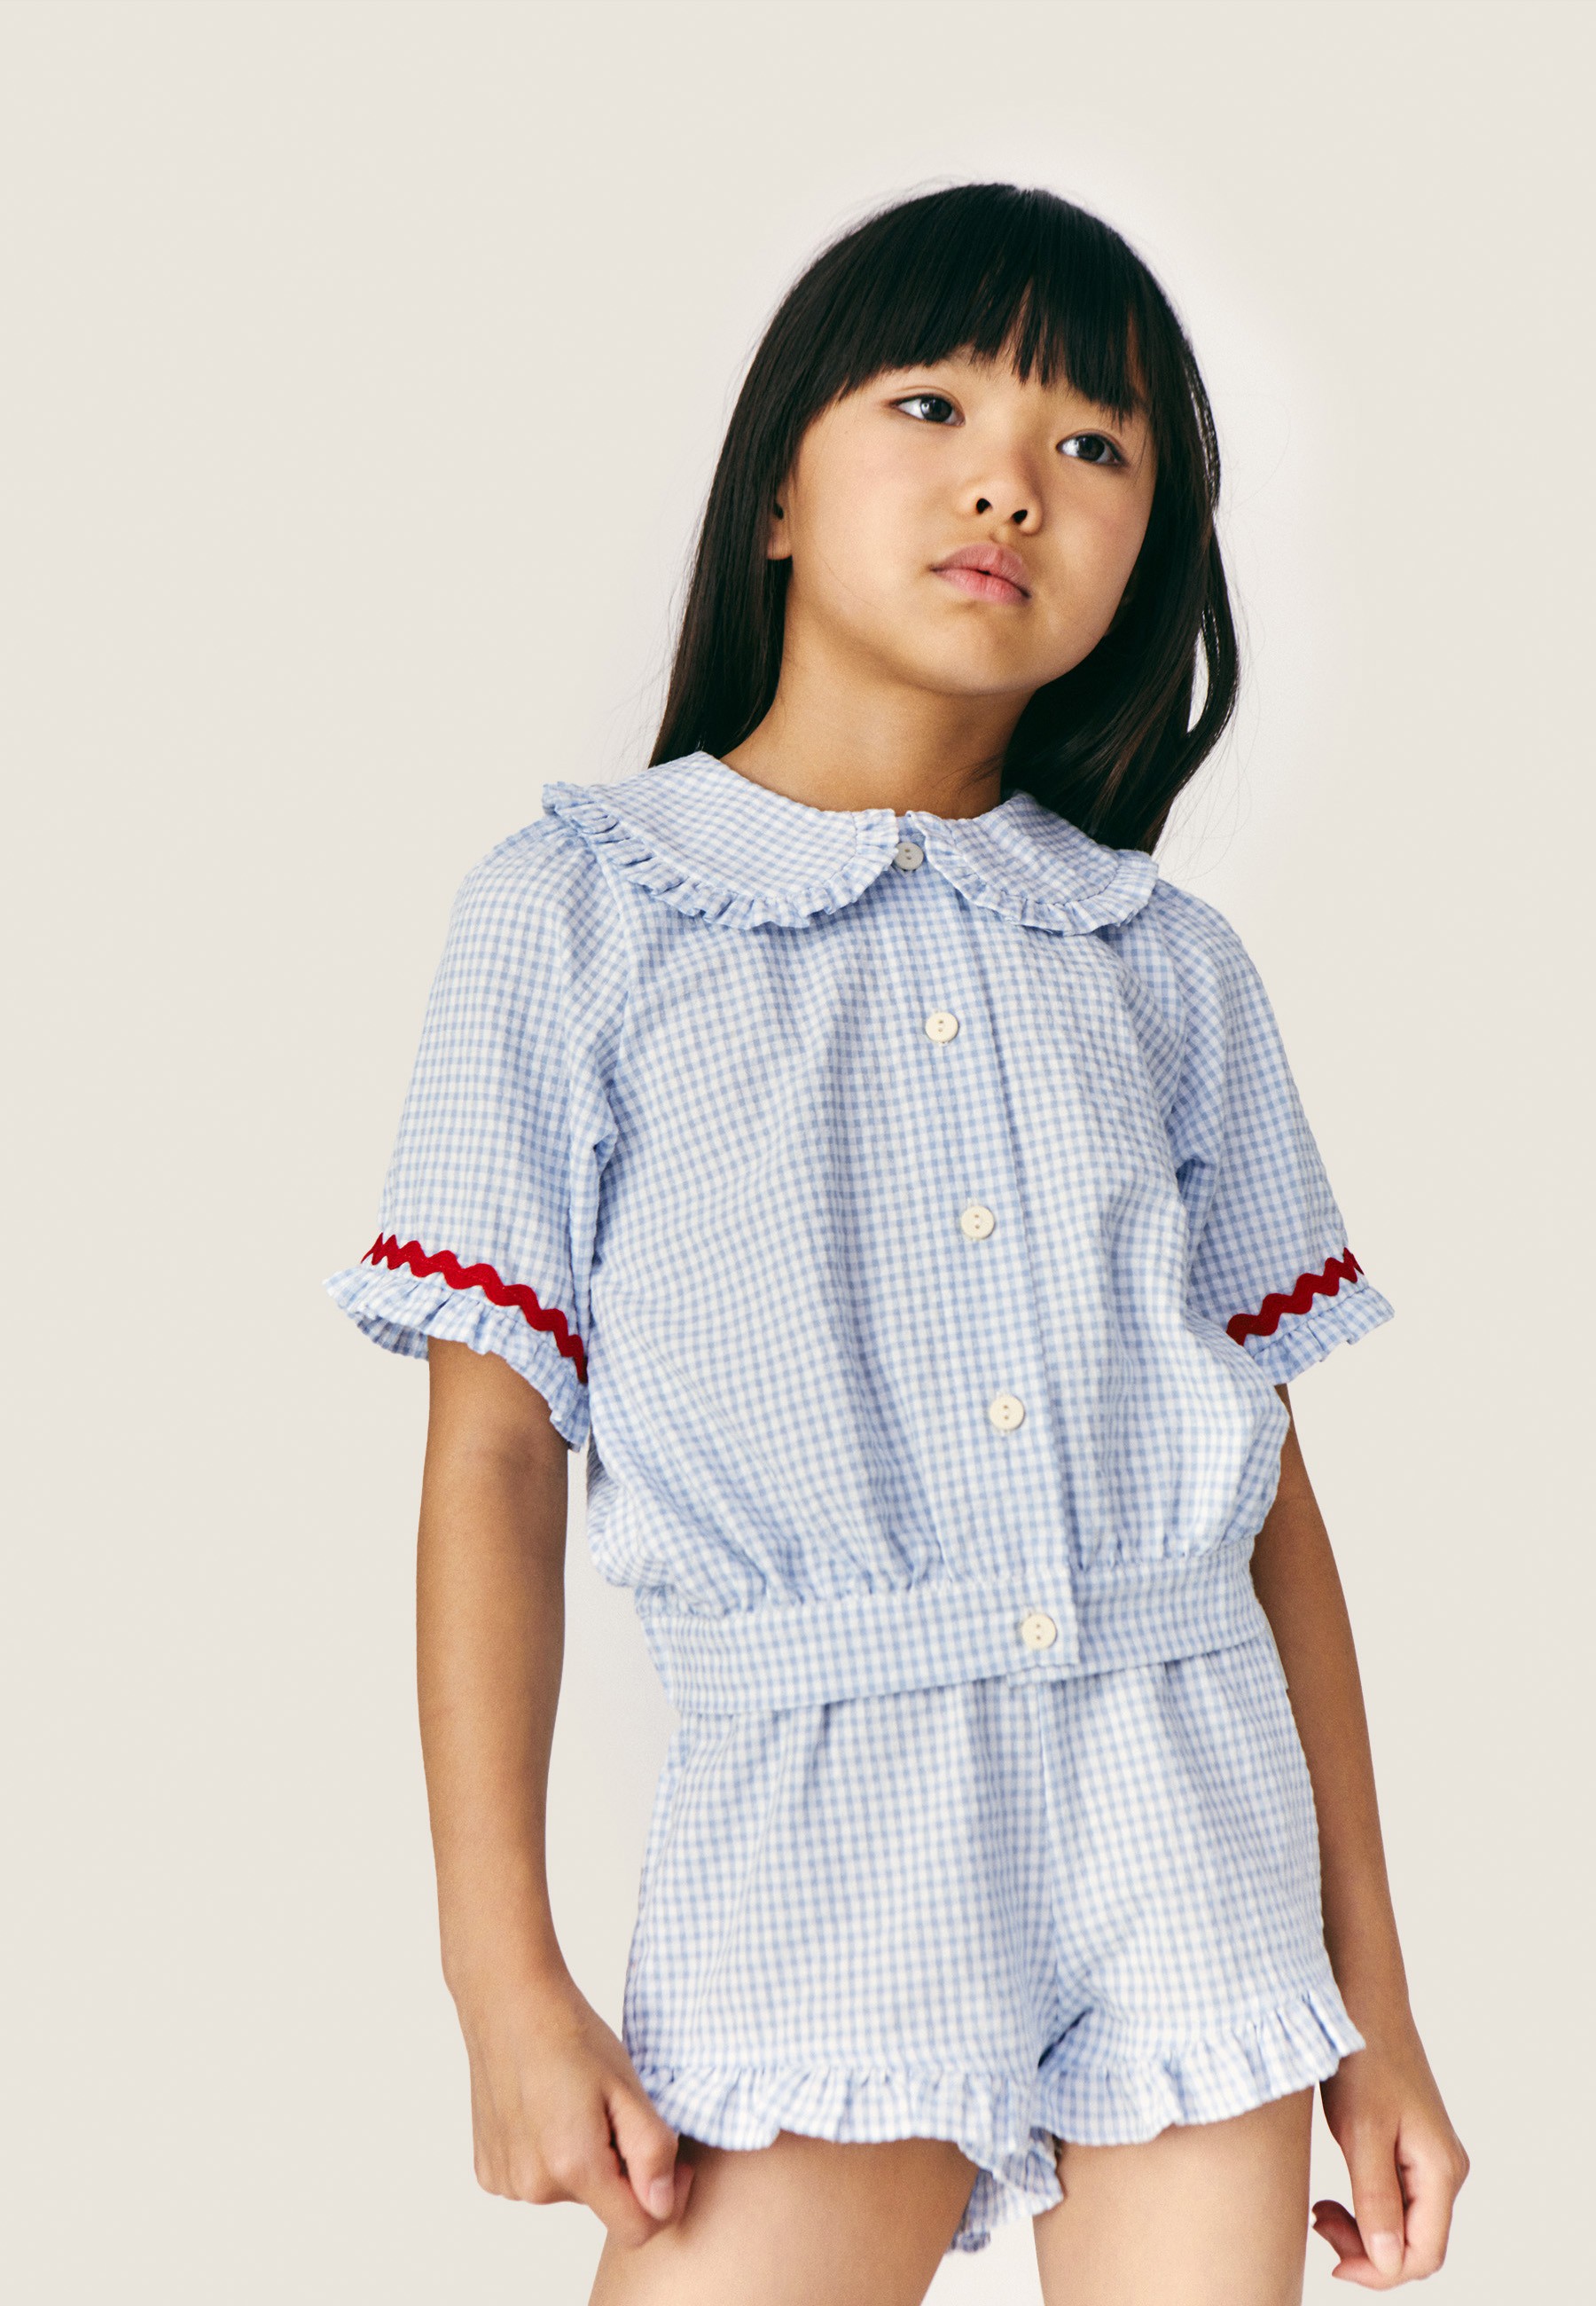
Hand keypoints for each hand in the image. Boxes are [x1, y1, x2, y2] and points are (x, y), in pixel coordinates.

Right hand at [456, 1963, 694, 2247]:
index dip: (667, 2200)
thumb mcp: (627, 2086)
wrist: (510, 2004)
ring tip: (577, 2105)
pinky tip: (547, 2112)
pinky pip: (537, 2180)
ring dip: (585, 2162)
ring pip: (570, 2193)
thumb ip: (652, 2151)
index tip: (673, 2164)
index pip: (637, 2229)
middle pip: (602, 2205)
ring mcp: (507, 2182)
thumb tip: (663, 2204)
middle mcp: (534, 2186)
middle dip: (621, 2169)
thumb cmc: (571, 2036)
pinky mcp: (489, 2172)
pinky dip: (551, 2157)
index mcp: (573, 2166)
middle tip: (614, 2111)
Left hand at [1313, 2013, 1468, 2285]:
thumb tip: (1388, 2261)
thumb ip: (1376, 2199)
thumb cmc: (1361, 2058)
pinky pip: (1395, 2200)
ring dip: (1364, 2232)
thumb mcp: (1361, 2132)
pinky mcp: (1410, 2148)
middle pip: (1416, 2245)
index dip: (1380, 2271)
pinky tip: (1334, 2199)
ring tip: (1322, 2213)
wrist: (1362, 2004)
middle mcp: (1444, 2170)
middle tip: (1321, 2226)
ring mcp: (1429, 2159)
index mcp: (1440, 2170)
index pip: (1424, 2255)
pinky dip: (1365, 2209)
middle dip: (1368, 2252)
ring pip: (1404, 2225)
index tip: (1333, 2258)